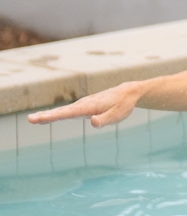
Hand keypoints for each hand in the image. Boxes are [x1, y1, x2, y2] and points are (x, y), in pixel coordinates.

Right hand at [27, 81, 144, 128]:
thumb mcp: (117, 115)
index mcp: (89, 107)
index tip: (40, 119)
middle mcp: (83, 104)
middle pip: (61, 111)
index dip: (54, 116)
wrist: (127, 93)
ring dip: (47, 115)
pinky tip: (46, 118)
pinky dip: (54, 114)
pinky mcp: (83, 107)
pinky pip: (66, 111)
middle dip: (45, 116)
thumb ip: (105, 120)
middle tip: (30, 120)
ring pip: (62, 111)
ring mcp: (82, 105)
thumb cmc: (123, 105)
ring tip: (33, 119)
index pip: (68, 113)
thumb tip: (93, 122)